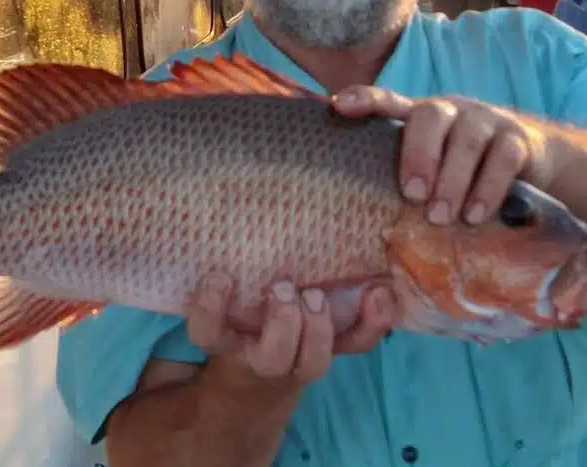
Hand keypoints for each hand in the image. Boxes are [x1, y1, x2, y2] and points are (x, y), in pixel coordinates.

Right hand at [184, 274, 396, 389]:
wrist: (261, 372)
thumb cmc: (237, 314)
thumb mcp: (223, 299)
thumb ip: (225, 273)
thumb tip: (229, 214)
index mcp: (226, 338)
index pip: (207, 332)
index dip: (210, 309)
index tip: (220, 276)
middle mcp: (260, 356)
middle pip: (272, 357)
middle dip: (284, 323)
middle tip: (283, 286)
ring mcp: (299, 359)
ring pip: (314, 362)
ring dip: (321, 328)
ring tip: (318, 294)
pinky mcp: (332, 351)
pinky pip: (356, 346)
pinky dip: (372, 322)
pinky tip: (378, 293)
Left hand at [332, 86, 555, 225]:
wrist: (532, 159)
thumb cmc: (463, 172)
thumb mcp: (434, 171)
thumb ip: (406, 191)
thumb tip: (371, 259)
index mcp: (421, 117)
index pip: (389, 100)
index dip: (366, 99)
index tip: (339, 104)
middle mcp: (451, 111)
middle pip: (430, 117)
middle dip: (418, 155)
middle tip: (413, 196)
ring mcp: (485, 121)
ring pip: (466, 141)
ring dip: (452, 181)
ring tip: (440, 217)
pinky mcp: (518, 138)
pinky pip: (503, 158)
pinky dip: (487, 189)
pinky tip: (475, 216)